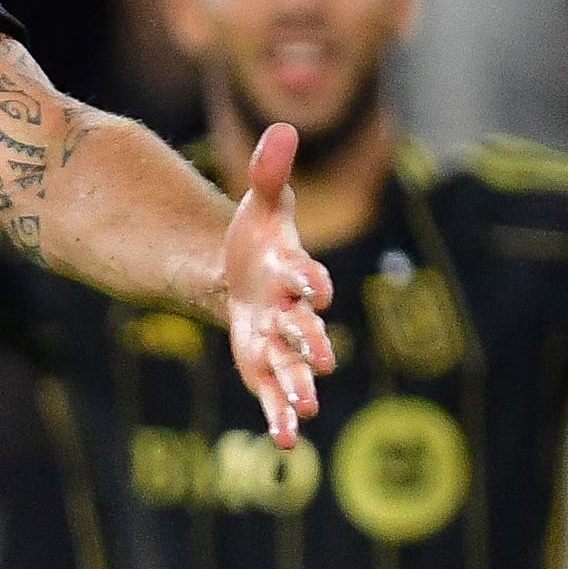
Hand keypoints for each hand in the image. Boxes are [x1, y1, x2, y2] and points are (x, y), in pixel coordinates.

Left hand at [215, 120, 333, 442]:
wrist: (245, 275)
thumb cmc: (259, 239)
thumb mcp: (261, 204)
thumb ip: (270, 172)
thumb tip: (282, 126)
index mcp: (294, 271)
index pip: (305, 275)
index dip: (310, 281)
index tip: (315, 289)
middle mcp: (292, 311)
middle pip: (303, 328)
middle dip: (310, 341)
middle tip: (322, 358)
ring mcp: (279, 342)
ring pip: (292, 366)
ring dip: (299, 386)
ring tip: (306, 407)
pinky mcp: (263, 366)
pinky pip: (273, 394)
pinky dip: (279, 417)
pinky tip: (286, 442)